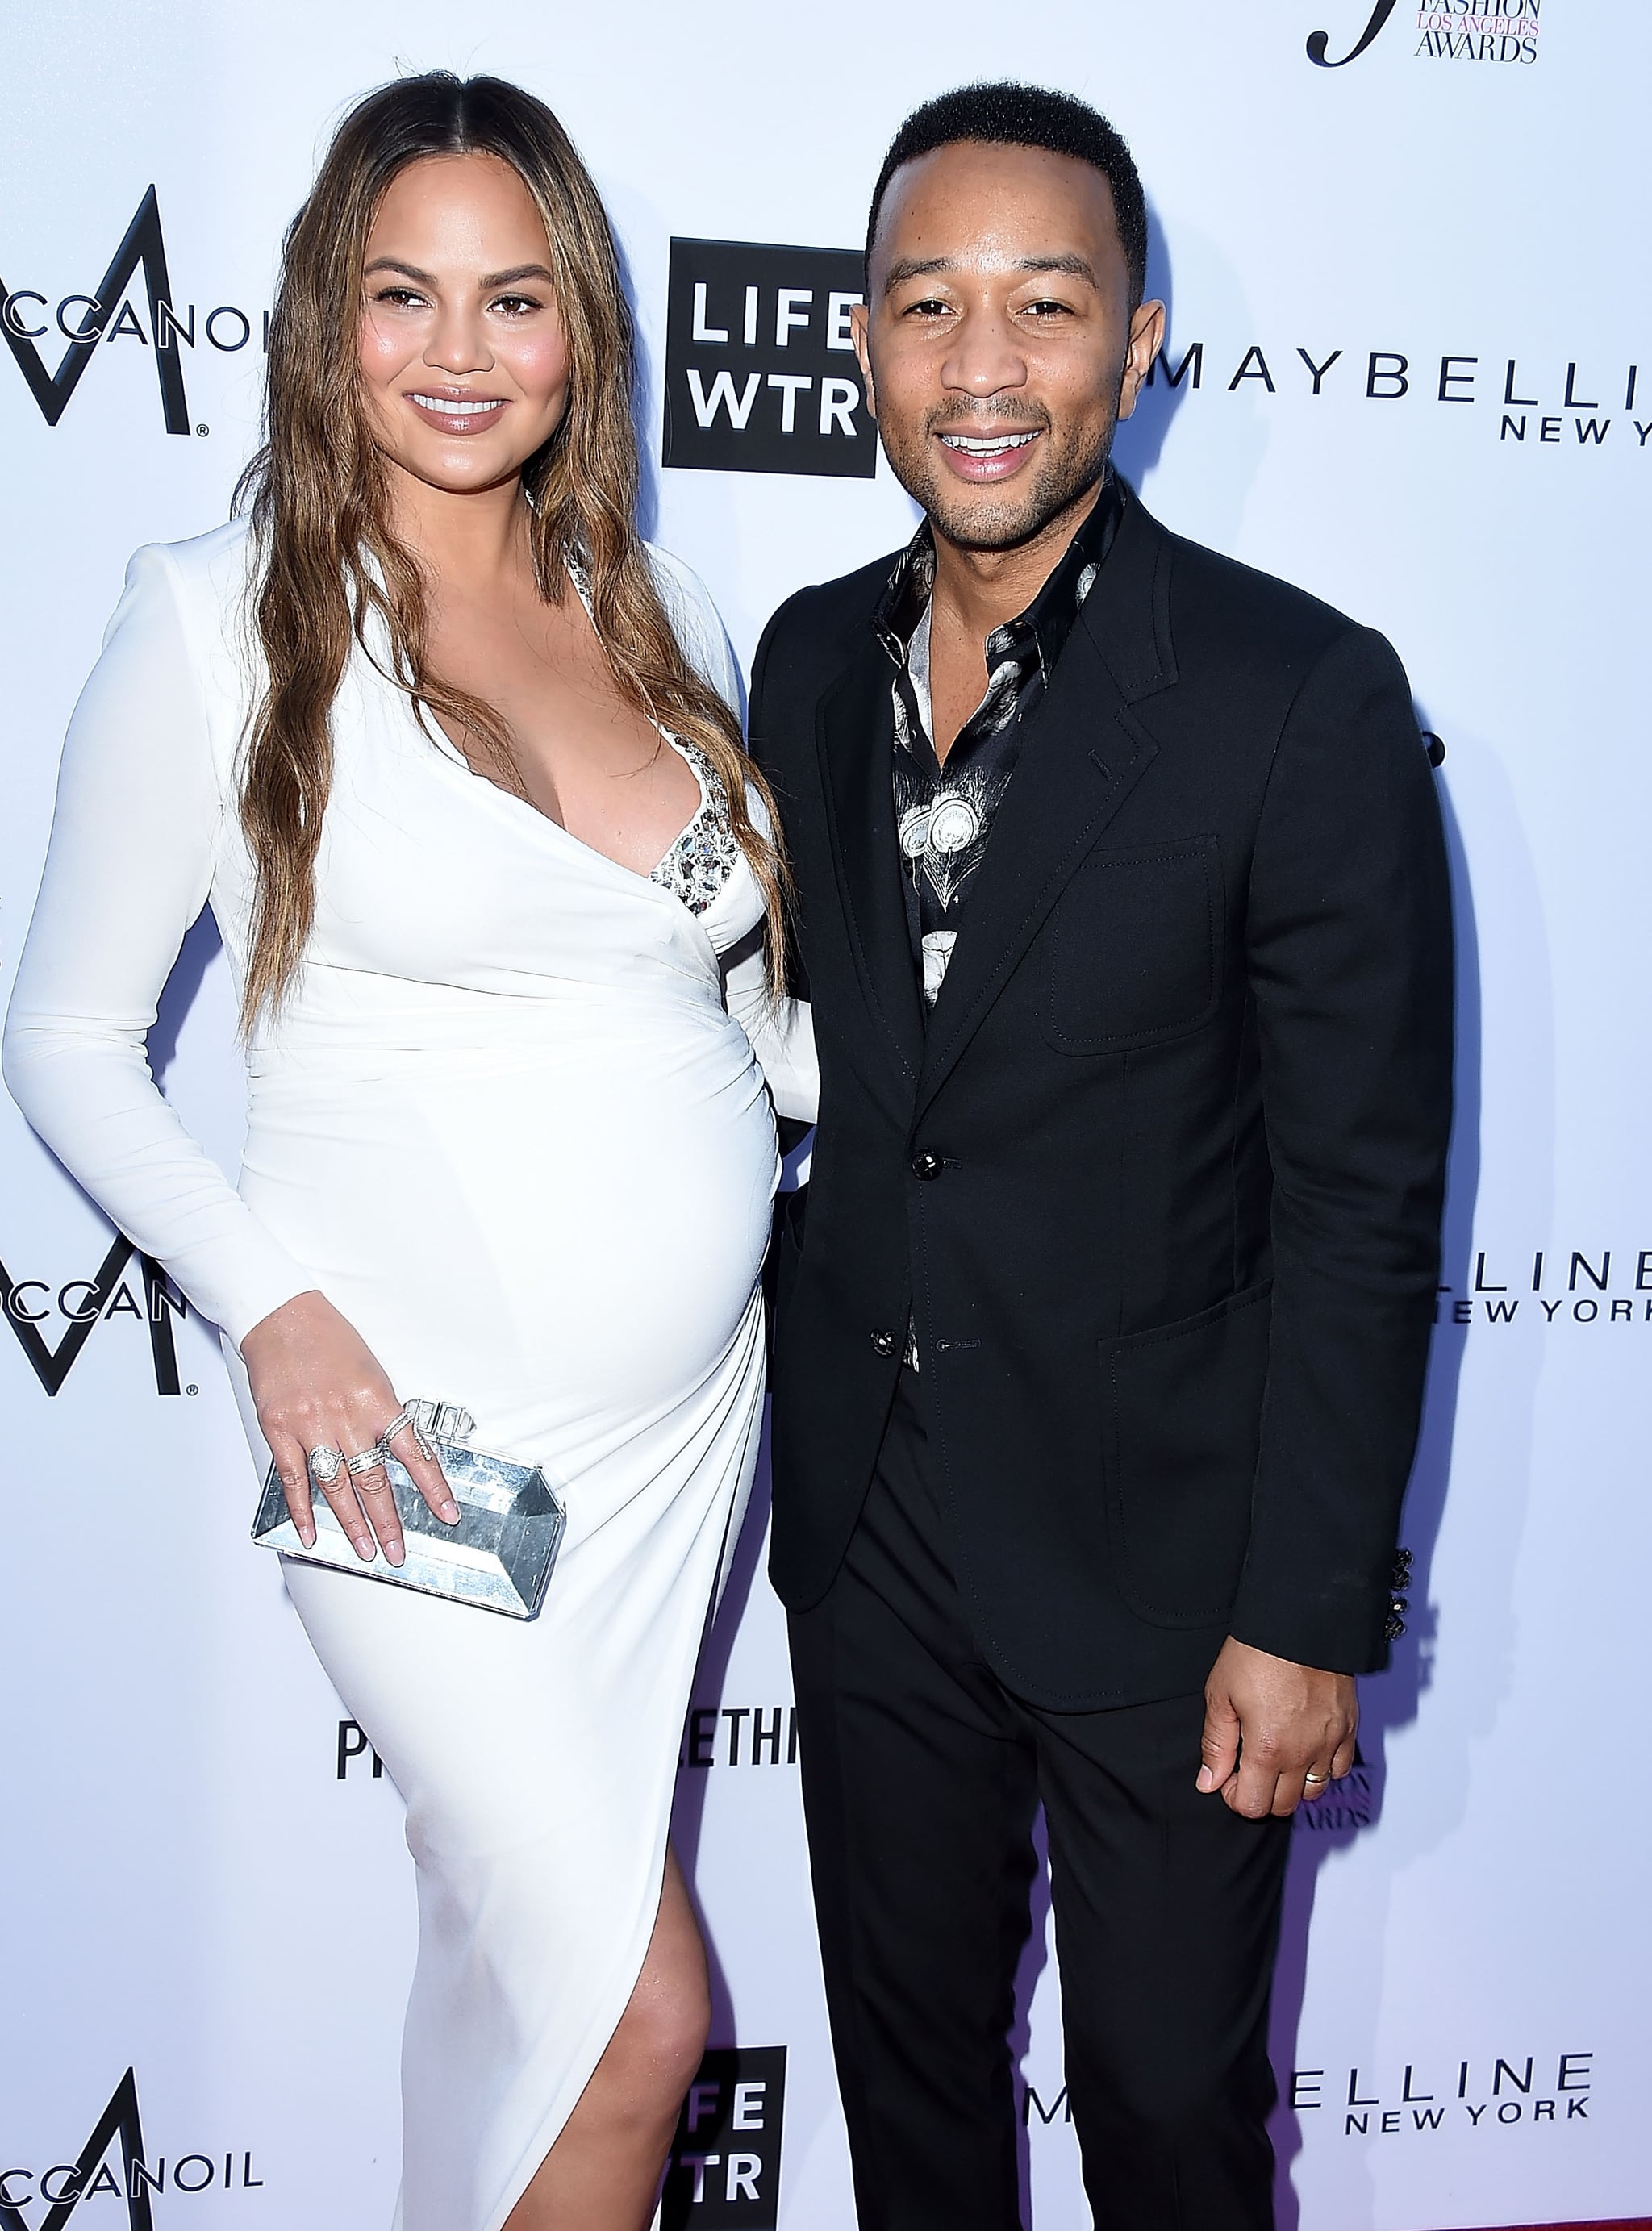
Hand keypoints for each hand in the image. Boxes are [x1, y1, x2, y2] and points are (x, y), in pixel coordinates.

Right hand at [242, 1290, 458, 1566]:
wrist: (282, 1316)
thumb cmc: (329, 1339)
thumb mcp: (372, 1372)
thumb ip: (383, 1414)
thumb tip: (398, 1453)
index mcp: (376, 1399)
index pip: (414, 1453)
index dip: (432, 1488)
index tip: (447, 1513)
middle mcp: (345, 1415)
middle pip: (373, 1480)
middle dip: (388, 1522)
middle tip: (397, 1551)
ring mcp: (311, 1425)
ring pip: (336, 1486)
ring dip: (351, 1523)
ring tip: (364, 1549)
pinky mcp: (279, 1430)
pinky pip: (293, 1478)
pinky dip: (302, 1509)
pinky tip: (310, 1531)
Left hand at [1197, 1637, 1356, 1817]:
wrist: (1299, 1621)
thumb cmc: (1256, 1652)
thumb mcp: (1220, 1695)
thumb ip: (1216, 1745)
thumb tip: (1209, 1782)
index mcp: (1268, 1749)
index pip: (1253, 1806)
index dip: (1234, 1797)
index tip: (1228, 1776)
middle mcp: (1304, 1753)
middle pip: (1283, 1805)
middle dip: (1261, 1793)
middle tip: (1248, 1766)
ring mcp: (1331, 1743)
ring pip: (1314, 1791)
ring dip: (1292, 1785)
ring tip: (1276, 1757)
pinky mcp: (1349, 1728)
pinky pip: (1340, 1769)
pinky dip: (1323, 1768)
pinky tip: (1305, 1748)